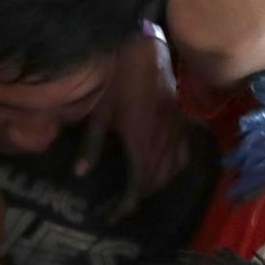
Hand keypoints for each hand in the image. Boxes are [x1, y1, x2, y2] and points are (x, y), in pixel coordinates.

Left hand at [75, 27, 192, 212]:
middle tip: (119, 205)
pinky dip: (175, 167)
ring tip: (138, 191)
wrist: (144, 50)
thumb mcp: (97, 112)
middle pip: (157, 181)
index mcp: (140, 141)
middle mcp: (162, 140)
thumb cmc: (115, 78)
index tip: (112, 214)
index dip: (126, 204)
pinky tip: (165, 168)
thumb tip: (80, 174)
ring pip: (174, 170)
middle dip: (139, 197)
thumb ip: (90, 145)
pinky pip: (185, 152)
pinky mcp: (182, 121)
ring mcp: (176, 130)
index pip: (138, 184)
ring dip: (157, 185)